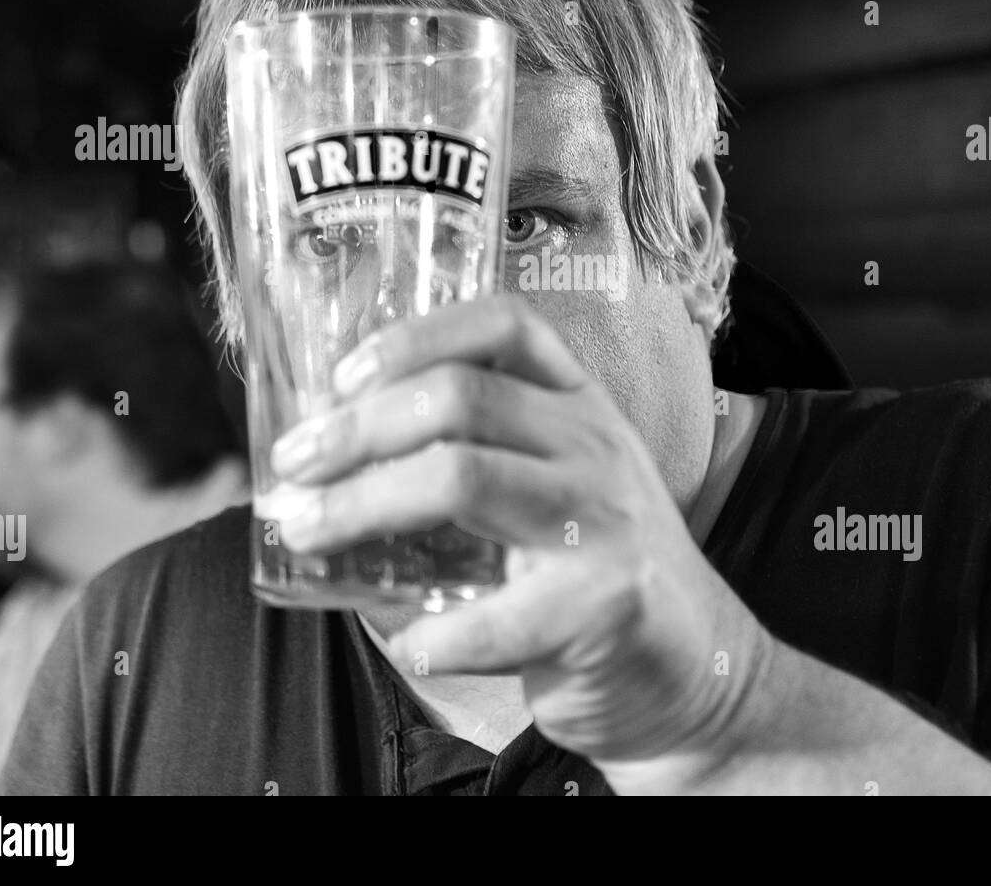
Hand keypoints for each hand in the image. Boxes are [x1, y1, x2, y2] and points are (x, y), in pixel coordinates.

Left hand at [271, 294, 773, 785]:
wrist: (696, 666)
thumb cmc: (595, 571)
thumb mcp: (552, 488)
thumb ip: (470, 464)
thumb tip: (328, 477)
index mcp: (580, 405)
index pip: (506, 324)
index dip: (415, 335)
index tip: (344, 375)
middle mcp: (596, 444)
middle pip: (459, 397)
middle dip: (356, 428)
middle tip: (294, 466)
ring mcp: (607, 520)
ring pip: (461, 477)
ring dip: (362, 507)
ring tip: (308, 534)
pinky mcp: (608, 605)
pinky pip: (496, 617)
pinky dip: (435, 636)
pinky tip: (414, 646)